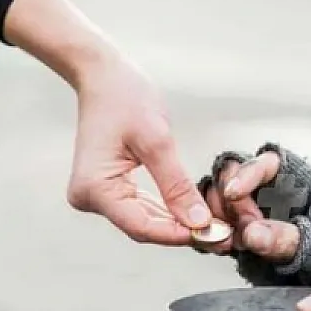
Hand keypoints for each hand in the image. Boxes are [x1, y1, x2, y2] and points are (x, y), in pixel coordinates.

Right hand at [65, 56, 210, 244]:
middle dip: (182, 231)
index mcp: (95, 188)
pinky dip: (165, 210)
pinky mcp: (106, 187)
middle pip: (142, 227)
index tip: (214, 235)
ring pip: (142, 220)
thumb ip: (177, 185)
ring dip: (176, 224)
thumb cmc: (124, 98)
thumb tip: (198, 222)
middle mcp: (88, 197)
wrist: (102, 76)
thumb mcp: (157, 141)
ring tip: (214, 226)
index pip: (142, 226)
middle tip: (222, 234)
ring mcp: (95, 194)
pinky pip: (138, 207)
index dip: (179, 235)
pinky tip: (192, 213)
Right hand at [197, 143, 310, 310]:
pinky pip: (218, 225)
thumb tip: (251, 234)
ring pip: (221, 198)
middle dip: (227, 197)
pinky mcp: (247, 236)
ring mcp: (260, 213)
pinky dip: (210, 232)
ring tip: (223, 242)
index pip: (272, 161)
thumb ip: (292, 241)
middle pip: (237, 173)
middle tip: (235, 230)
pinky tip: (213, 246)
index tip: (234, 194)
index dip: (248, 171)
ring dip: (214, 215)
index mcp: (307, 182)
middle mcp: (279, 192)